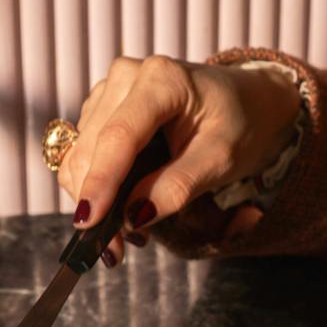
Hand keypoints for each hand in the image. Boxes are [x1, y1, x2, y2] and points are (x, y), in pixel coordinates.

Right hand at [57, 56, 300, 262]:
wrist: (246, 102)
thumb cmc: (239, 126)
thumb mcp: (222, 160)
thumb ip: (178, 187)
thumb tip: (132, 216)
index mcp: (162, 80)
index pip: (119, 135)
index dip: (101, 181)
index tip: (89, 222)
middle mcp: (127, 76)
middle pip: (92, 147)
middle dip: (96, 202)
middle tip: (116, 250)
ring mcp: (110, 90)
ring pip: (80, 154)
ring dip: (94, 198)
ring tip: (128, 230)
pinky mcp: (101, 107)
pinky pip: (84, 153)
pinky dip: (96, 186)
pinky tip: (123, 205)